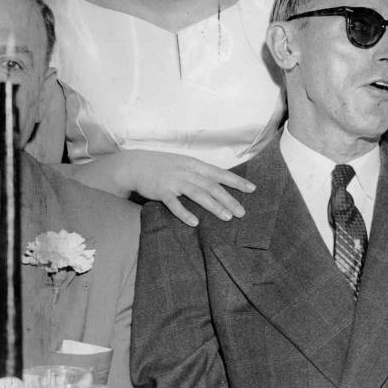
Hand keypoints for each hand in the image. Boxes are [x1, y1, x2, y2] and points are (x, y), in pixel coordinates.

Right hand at [129, 150, 255, 226]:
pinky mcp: (161, 191)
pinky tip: (195, 223)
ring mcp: (175, 181)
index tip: (252, 189)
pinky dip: (185, 213)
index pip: (221, 173)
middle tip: (243, 212)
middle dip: (229, 199)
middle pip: (213, 186)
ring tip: (228, 217)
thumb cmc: (164, 166)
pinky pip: (174, 204)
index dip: (237, 181)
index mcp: (196, 165)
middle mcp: (188, 172)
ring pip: (198, 194)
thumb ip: (200, 173)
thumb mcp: (184, 164)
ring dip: (214, 206)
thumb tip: (220, 184)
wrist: (135, 164)